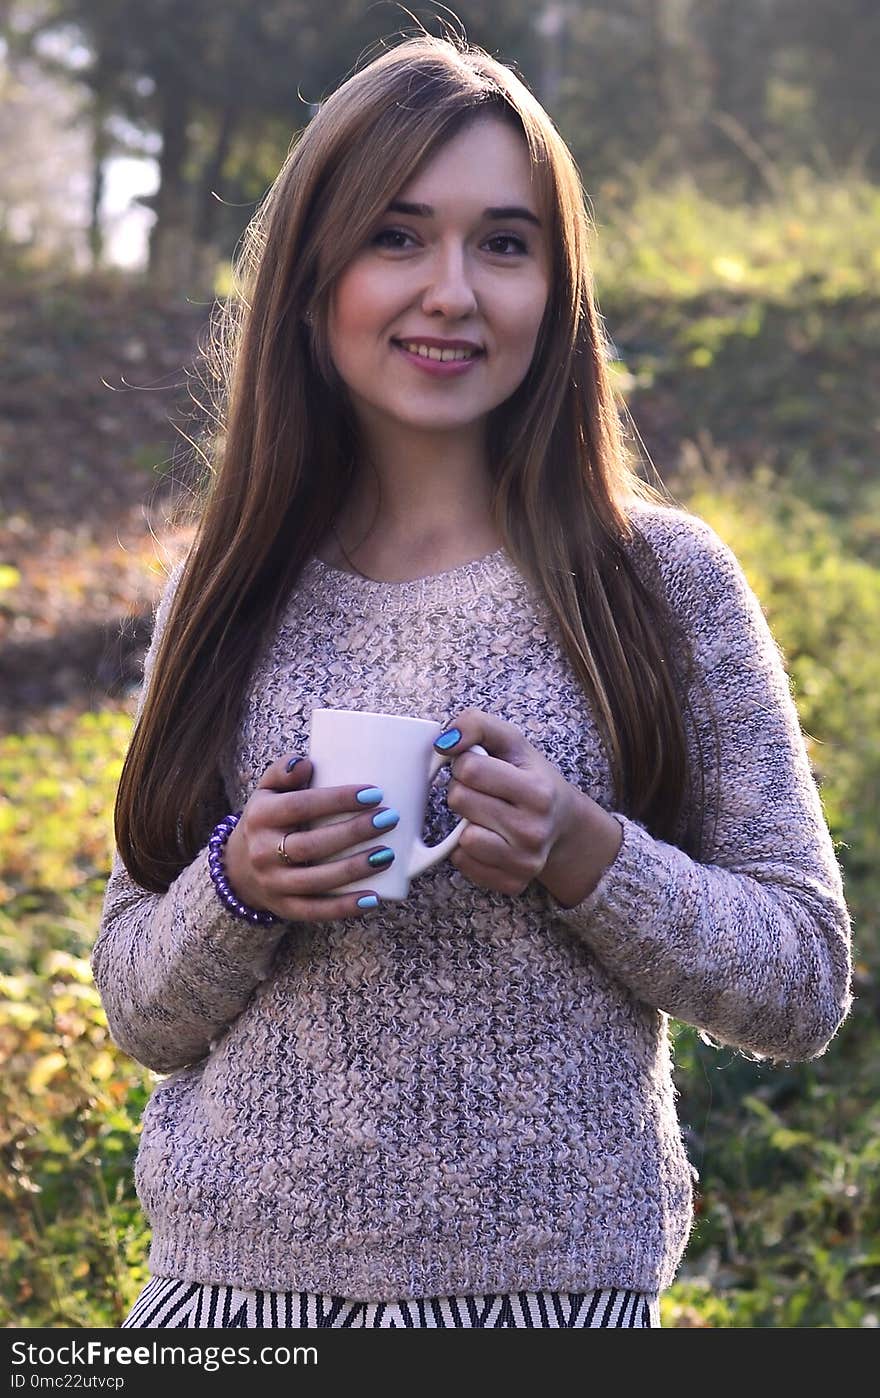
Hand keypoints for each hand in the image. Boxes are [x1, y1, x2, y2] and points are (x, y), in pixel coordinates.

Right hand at [222, 754, 399, 921]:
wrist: (238, 868)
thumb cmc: (267, 820)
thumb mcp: (266, 791)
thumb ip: (283, 771)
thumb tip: (305, 762)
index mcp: (261, 817)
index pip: (300, 806)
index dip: (337, 800)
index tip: (374, 794)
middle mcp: (263, 852)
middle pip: (310, 845)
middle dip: (353, 833)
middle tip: (388, 820)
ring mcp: (273, 884)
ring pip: (315, 880)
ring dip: (354, 869)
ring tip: (388, 855)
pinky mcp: (284, 908)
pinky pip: (315, 911)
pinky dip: (345, 908)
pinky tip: (374, 899)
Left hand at [437, 707, 622, 903]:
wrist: (562, 824)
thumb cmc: (530, 777)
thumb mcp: (511, 741)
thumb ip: (476, 724)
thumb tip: (443, 742)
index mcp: (538, 792)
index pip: (470, 768)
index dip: (465, 762)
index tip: (479, 766)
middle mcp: (535, 830)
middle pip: (460, 800)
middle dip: (462, 790)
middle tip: (483, 791)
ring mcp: (526, 862)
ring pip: (462, 839)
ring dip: (464, 823)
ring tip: (485, 814)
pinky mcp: (513, 884)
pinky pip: (464, 864)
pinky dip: (466, 850)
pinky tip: (487, 837)